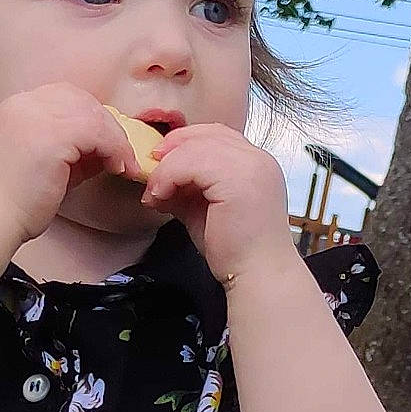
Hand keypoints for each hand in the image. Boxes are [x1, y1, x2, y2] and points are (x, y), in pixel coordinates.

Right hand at [0, 82, 146, 243]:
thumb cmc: (11, 202)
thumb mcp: (42, 165)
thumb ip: (70, 151)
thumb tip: (105, 150)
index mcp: (18, 108)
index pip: (66, 97)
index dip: (91, 118)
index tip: (104, 145)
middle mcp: (25, 104)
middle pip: (82, 100)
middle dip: (107, 127)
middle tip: (121, 155)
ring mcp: (37, 116)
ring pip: (94, 115)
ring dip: (115, 140)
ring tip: (122, 165)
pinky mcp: (52, 135)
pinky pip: (98, 133)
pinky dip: (115, 149)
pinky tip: (117, 168)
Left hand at [139, 123, 295, 283]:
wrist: (258, 277)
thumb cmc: (236, 252)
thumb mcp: (205, 210)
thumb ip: (188, 190)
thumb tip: (159, 180)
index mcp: (256, 164)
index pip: (218, 135)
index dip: (186, 143)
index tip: (162, 163)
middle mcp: (258, 159)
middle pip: (207, 134)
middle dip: (173, 149)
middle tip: (151, 174)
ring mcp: (251, 166)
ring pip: (195, 147)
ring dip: (167, 168)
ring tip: (155, 193)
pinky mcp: (237, 180)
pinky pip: (191, 163)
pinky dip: (169, 177)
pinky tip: (161, 197)